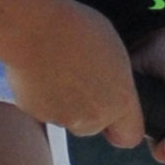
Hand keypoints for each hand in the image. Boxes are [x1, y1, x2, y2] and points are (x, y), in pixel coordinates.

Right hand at [0, 0, 141, 143]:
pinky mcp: (37, 114)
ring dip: (64, 101)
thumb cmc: (77, 29)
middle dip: (88, 108)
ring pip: (67, 117)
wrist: (34, 30)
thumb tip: (105, 84)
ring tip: (57, 68)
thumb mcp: (113, 50)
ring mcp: (63, 118)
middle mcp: (94, 118)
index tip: (115, 114)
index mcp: (120, 101)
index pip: (129, 135)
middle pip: (94, 125)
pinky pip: (42, 108)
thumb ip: (114, 79)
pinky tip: (40, 70)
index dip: (122, 126)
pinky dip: (41, 96)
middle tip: (78, 77)